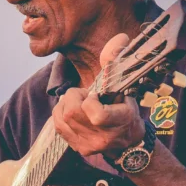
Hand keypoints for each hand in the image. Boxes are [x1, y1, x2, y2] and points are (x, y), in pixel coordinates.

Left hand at [52, 33, 144, 157]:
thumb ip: (116, 66)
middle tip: (85, 95)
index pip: (96, 115)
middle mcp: (102, 137)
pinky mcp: (77, 148)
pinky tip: (72, 110)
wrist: (127, 144)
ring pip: (62, 116)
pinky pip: (58, 124)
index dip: (89, 100)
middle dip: (74, 96)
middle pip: (72, 112)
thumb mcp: (125, 90)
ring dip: (66, 104)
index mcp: (119, 122)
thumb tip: (119, 38)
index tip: (95, 94)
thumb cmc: (126, 112)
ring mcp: (88, 145)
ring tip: (80, 103)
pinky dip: (61, 112)